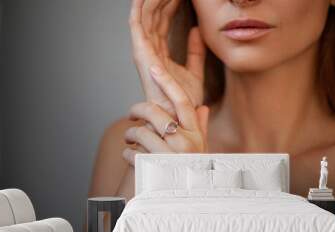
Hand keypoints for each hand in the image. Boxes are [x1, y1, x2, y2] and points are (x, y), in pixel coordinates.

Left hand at [122, 65, 209, 165]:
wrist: (186, 200)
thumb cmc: (193, 172)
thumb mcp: (201, 149)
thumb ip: (201, 127)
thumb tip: (202, 107)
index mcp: (195, 133)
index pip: (182, 101)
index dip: (167, 82)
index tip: (154, 68)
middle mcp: (184, 142)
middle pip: (155, 111)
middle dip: (137, 110)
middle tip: (132, 114)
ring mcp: (168, 155)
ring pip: (139, 131)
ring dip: (130, 135)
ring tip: (130, 140)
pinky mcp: (153, 169)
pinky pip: (131, 153)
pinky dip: (126, 154)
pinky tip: (130, 156)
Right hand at [129, 0, 206, 116]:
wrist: (178, 117)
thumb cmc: (183, 101)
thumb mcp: (195, 72)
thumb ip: (195, 51)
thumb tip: (196, 30)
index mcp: (160, 53)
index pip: (163, 21)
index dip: (170, 3)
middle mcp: (150, 50)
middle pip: (153, 15)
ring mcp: (144, 52)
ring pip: (145, 15)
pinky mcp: (141, 54)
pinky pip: (137, 25)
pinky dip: (139, 8)